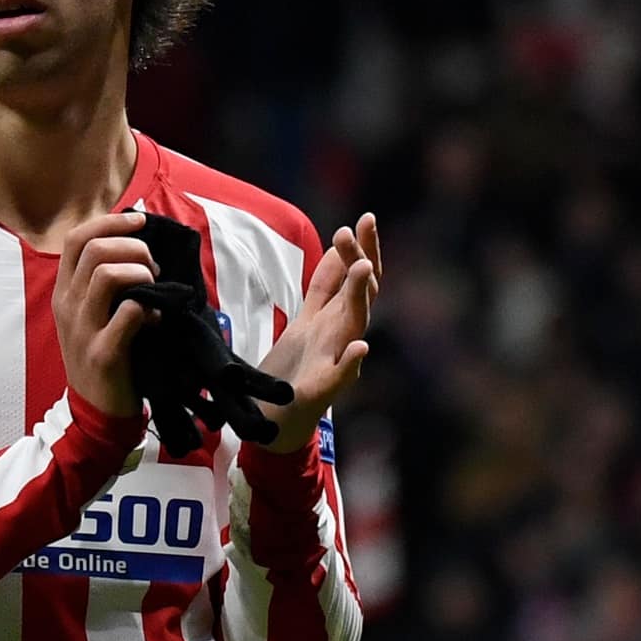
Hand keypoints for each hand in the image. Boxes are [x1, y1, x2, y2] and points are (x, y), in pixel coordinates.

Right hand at [53, 211, 159, 417]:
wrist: (95, 413)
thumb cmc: (101, 355)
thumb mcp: (89, 315)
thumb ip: (102, 282)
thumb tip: (135, 243)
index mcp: (64, 292)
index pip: (76, 238)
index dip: (110, 222)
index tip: (139, 221)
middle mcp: (67, 306)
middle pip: (95, 249)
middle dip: (134, 247)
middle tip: (153, 267)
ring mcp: (83, 330)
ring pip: (107, 274)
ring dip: (141, 273)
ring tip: (155, 289)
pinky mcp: (104, 353)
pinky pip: (129, 314)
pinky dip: (150, 308)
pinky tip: (157, 318)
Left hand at [256, 212, 381, 451]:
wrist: (276, 422)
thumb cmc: (294, 371)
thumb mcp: (308, 320)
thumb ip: (326, 289)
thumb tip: (341, 249)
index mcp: (334, 320)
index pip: (352, 278)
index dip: (360, 248)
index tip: (364, 219)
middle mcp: (339, 337)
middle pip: (361, 293)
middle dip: (363, 258)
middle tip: (362, 226)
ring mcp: (332, 362)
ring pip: (354, 325)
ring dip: (360, 297)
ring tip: (364, 270)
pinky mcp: (320, 392)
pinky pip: (338, 378)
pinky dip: (349, 365)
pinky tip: (360, 350)